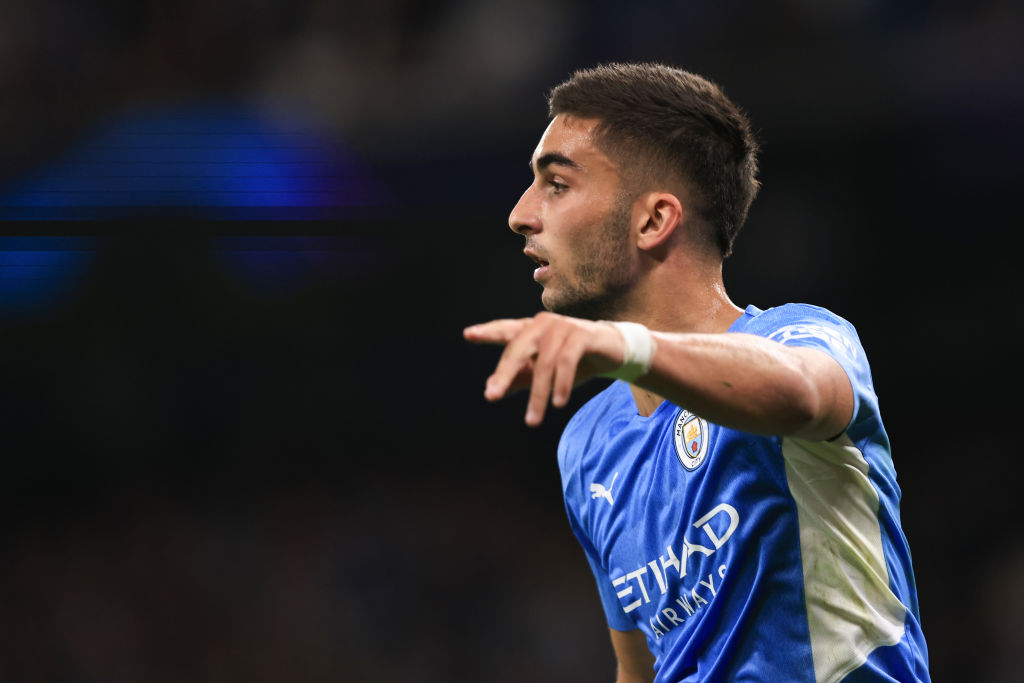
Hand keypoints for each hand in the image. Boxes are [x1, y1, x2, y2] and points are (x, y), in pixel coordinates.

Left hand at [463, 312, 624, 425]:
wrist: (613, 352)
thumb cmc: (574, 360)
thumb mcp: (543, 371)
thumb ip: (519, 378)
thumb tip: (490, 390)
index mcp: (531, 329)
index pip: (506, 330)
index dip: (488, 332)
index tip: (468, 335)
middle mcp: (544, 324)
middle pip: (518, 348)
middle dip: (504, 374)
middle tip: (491, 396)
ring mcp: (563, 327)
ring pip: (543, 363)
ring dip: (538, 394)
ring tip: (532, 421)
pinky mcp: (582, 335)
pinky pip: (566, 362)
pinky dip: (561, 384)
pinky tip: (558, 403)